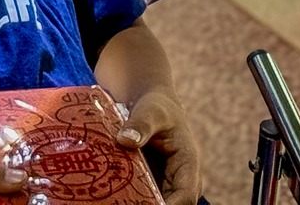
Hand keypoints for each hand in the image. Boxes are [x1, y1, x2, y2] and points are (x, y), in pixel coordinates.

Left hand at [116, 90, 201, 204]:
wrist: (150, 105)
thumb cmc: (156, 106)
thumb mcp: (151, 111)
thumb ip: (141, 123)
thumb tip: (125, 139)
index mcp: (188, 165)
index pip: (185, 197)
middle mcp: (180, 181)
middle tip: (121, 202)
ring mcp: (165, 185)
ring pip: (156, 204)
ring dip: (137, 202)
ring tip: (113, 200)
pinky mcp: (151, 186)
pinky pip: (143, 199)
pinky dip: (129, 199)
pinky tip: (111, 196)